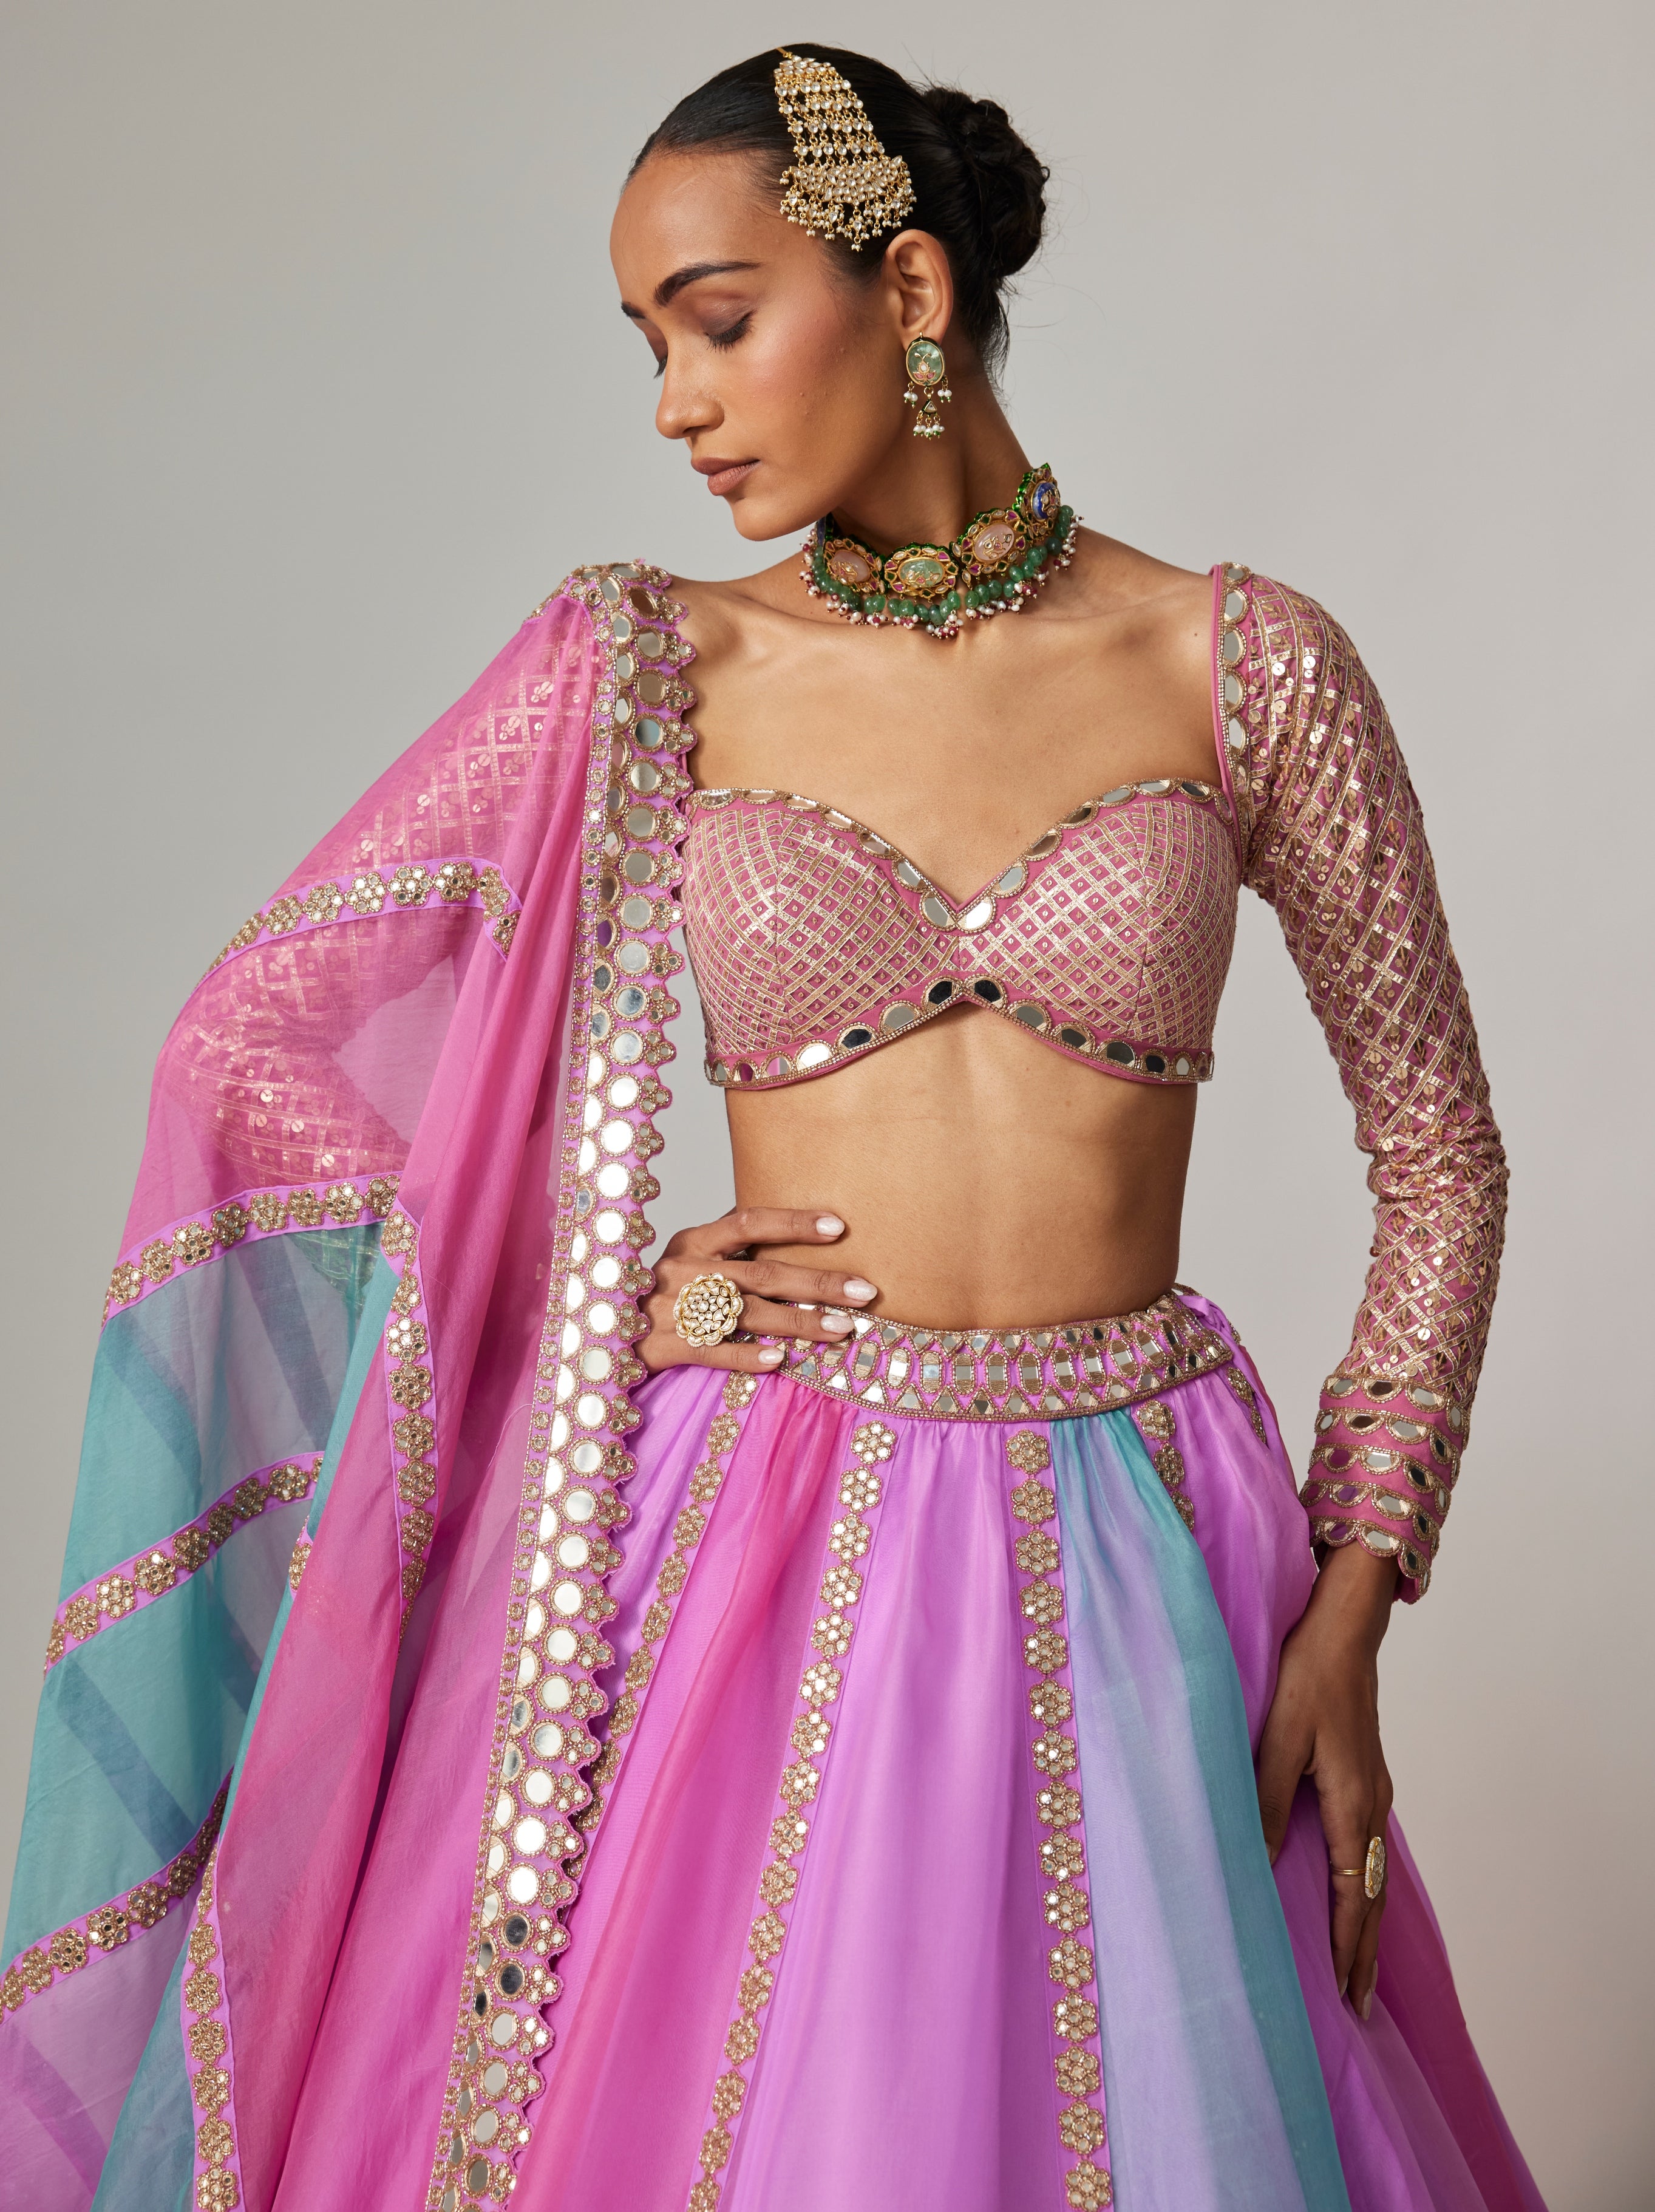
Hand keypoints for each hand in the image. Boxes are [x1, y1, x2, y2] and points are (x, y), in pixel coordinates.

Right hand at [638, 1207, 876, 1374]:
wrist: (600, 1329)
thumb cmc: (660, 1292)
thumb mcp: (687, 1257)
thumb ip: (730, 1248)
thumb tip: (794, 1237)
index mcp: (693, 1240)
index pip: (750, 1222)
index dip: (794, 1223)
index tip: (839, 1227)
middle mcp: (687, 1269)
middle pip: (764, 1273)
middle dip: (818, 1282)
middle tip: (864, 1291)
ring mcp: (676, 1308)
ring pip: (750, 1314)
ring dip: (801, 1321)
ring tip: (844, 1327)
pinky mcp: (668, 1346)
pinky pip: (717, 1352)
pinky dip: (750, 1356)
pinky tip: (783, 1360)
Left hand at [1256, 1544, 1398, 2017]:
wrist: (1344, 1629)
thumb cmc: (1309, 1677)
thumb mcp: (1278, 1740)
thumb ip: (1265, 1802)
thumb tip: (1254, 1864)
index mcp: (1352, 1804)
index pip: (1351, 1896)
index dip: (1346, 1947)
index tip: (1344, 1996)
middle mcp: (1372, 1806)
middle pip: (1371, 1896)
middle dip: (1363, 1952)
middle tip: (1357, 2006)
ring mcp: (1374, 1792)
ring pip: (1373, 1875)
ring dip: (1364, 1924)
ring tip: (1357, 1968)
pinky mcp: (1366, 1777)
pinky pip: (1369, 1849)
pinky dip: (1364, 1887)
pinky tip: (1353, 1895)